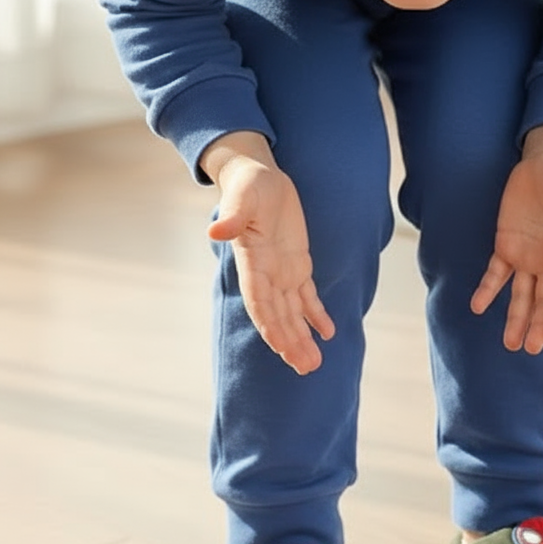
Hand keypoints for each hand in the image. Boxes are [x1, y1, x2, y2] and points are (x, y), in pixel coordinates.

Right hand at [202, 133, 333, 374]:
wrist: (258, 175)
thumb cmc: (248, 184)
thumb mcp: (242, 196)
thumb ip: (232, 216)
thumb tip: (215, 232)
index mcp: (251, 262)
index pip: (259, 301)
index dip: (270, 325)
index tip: (281, 348)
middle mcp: (265, 274)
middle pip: (278, 316)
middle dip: (290, 342)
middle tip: (306, 368)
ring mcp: (281, 272)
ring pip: (292, 313)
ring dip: (302, 338)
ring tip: (314, 363)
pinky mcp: (296, 265)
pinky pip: (307, 296)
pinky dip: (316, 315)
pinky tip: (328, 333)